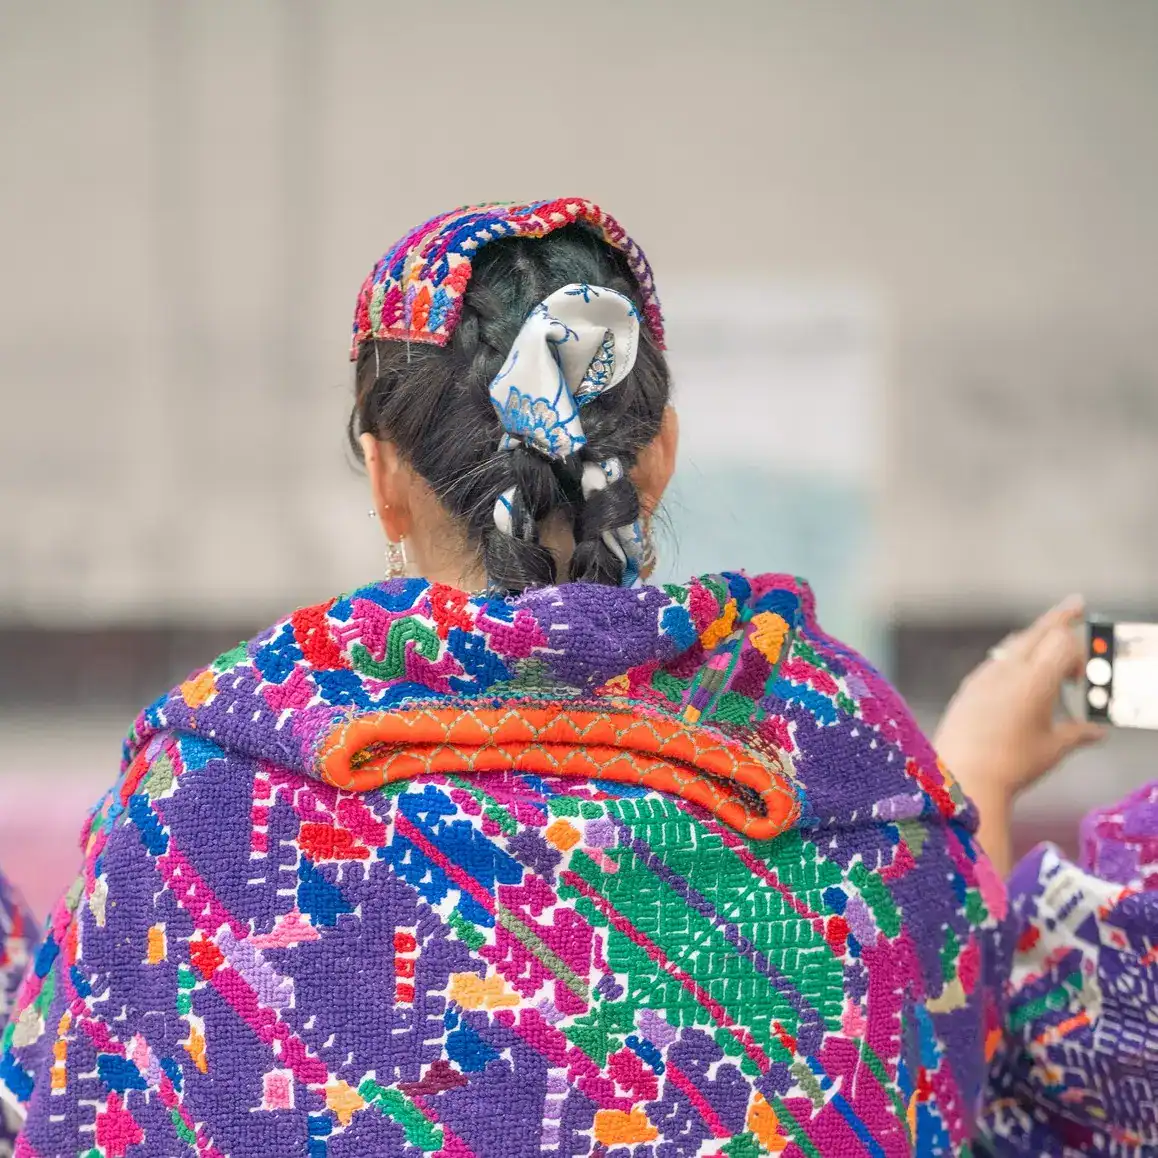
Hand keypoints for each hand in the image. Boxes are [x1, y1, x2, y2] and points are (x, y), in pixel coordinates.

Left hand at [933, 596, 1105, 873]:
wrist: (963, 776)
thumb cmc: (1013, 765)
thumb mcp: (1053, 749)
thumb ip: (1078, 733)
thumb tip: (1097, 732)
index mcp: (1036, 681)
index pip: (1063, 643)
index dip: (1078, 654)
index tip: (1078, 680)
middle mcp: (1008, 671)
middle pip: (1038, 631)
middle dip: (1060, 618)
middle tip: (1076, 605)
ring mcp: (984, 676)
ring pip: (1013, 643)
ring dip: (1033, 638)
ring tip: (1046, 637)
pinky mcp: (969, 686)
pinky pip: (995, 660)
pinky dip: (1012, 655)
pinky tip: (1015, 667)